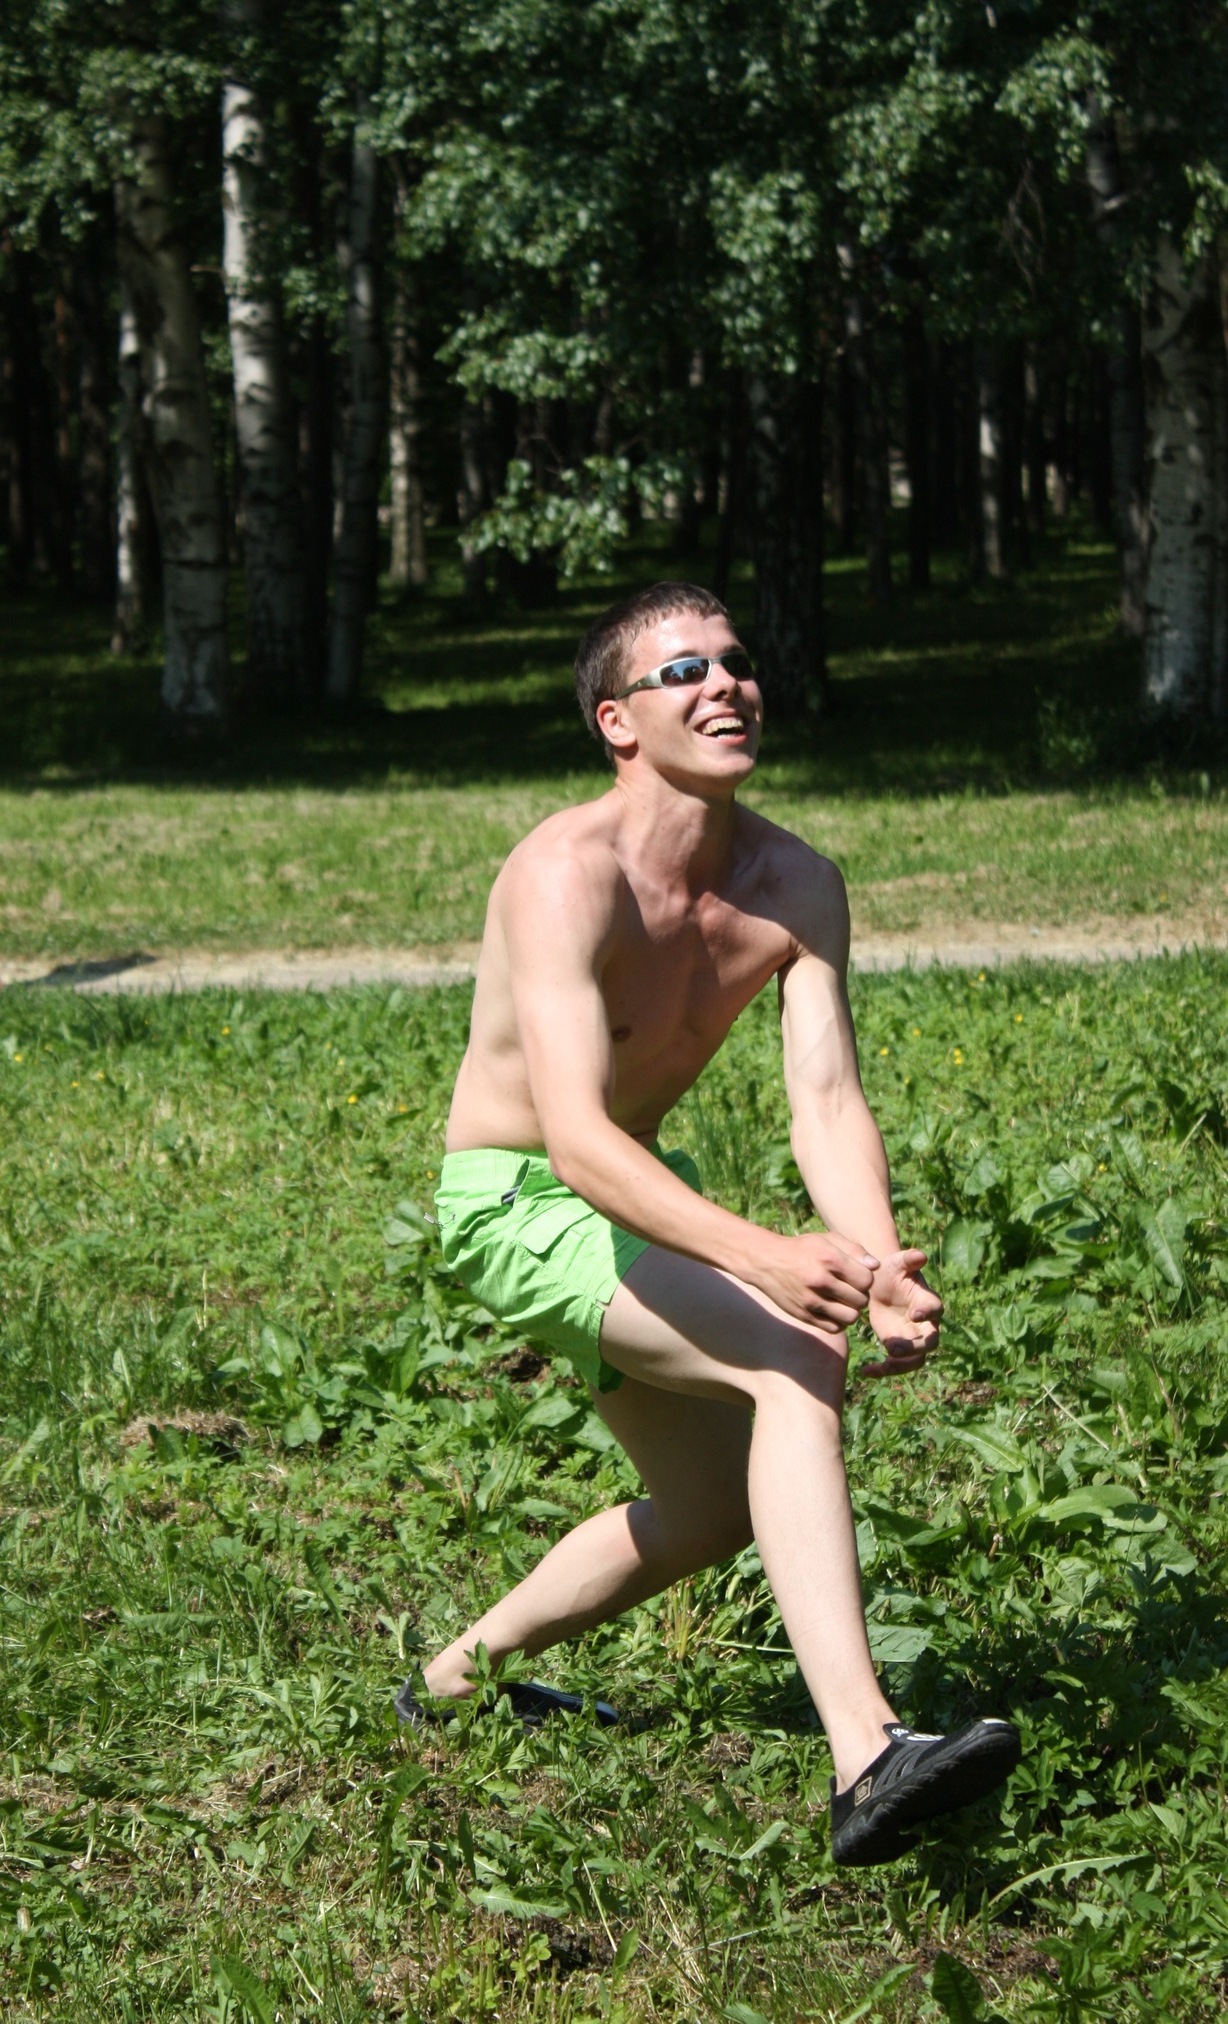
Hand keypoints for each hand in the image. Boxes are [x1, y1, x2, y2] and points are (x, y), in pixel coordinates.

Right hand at [752, 1230, 877, 1331]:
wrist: (767, 1261)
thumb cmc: (802, 1249)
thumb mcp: (827, 1240)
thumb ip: (855, 1250)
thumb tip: (876, 1267)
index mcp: (829, 1259)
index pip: (866, 1280)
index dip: (866, 1278)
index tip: (856, 1275)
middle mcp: (820, 1281)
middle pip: (861, 1300)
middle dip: (860, 1295)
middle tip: (850, 1289)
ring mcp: (811, 1301)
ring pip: (850, 1317)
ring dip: (852, 1310)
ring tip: (844, 1301)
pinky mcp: (804, 1315)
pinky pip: (834, 1327)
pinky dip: (839, 1321)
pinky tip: (833, 1309)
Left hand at [861, 1249, 941, 1377]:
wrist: (878, 1285)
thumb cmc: (891, 1271)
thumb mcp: (897, 1263)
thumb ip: (908, 1260)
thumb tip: (921, 1255)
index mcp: (927, 1301)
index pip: (935, 1309)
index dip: (927, 1312)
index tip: (914, 1314)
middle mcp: (925, 1324)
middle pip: (930, 1342)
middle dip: (916, 1348)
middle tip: (894, 1347)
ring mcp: (912, 1338)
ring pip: (916, 1360)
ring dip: (901, 1365)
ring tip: (882, 1364)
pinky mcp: (897, 1348)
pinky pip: (896, 1365)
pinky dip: (883, 1371)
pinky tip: (865, 1371)